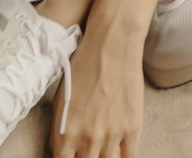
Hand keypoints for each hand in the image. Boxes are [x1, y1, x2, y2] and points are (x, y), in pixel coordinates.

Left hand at [48, 25, 144, 157]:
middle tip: (87, 151)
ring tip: (101, 149)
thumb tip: (60, 150)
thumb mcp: (61, 99)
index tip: (72, 157)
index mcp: (66, 134)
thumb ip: (59, 130)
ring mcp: (112, 136)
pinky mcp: (132, 129)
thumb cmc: (83, 67)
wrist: (111, 46)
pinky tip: (119, 153)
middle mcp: (88, 140)